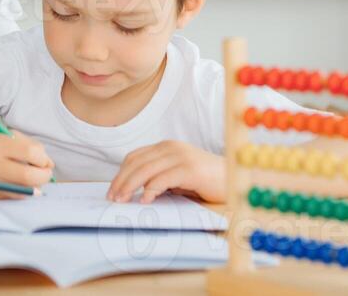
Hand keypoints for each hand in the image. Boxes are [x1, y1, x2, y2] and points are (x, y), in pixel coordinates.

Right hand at [0, 130, 54, 199]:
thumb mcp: (2, 134)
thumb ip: (27, 144)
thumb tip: (49, 163)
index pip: (31, 153)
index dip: (43, 158)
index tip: (44, 159)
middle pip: (28, 176)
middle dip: (44, 175)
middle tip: (46, 172)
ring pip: (23, 190)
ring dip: (36, 185)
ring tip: (36, 178)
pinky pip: (12, 196)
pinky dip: (23, 191)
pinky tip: (23, 185)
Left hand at [107, 140, 224, 203]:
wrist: (235, 180)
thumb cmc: (206, 182)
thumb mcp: (177, 177)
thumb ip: (159, 178)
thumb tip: (134, 191)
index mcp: (166, 147)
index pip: (134, 157)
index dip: (120, 173)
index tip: (112, 190)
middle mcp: (171, 148)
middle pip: (136, 163)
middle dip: (121, 181)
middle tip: (113, 198)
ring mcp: (181, 156)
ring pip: (145, 170)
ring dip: (130, 186)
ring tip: (122, 200)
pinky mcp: (190, 169)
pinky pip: (163, 179)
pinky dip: (150, 189)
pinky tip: (144, 200)